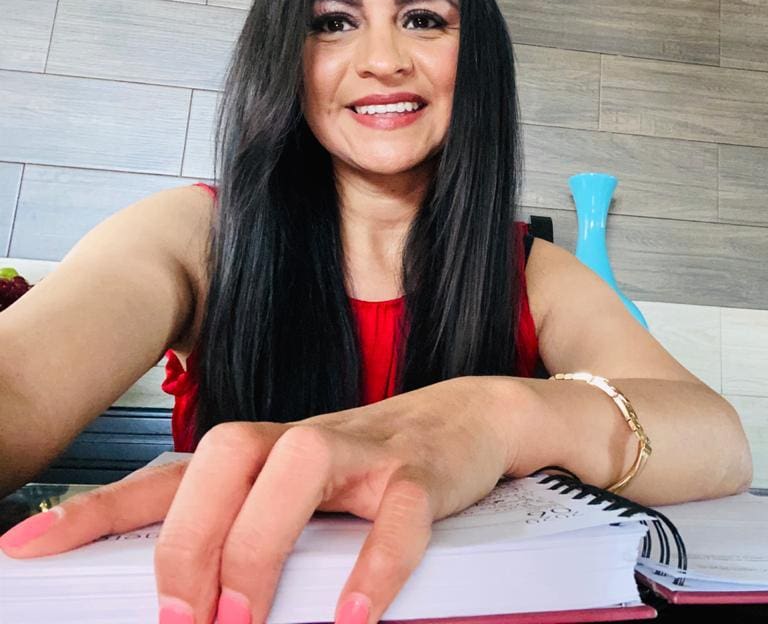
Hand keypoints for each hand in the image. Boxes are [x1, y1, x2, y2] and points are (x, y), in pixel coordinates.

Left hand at [0, 375, 529, 623]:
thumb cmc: (375, 465)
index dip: (100, 508)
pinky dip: (372, 567)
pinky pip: (397, 513)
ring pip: (302, 466)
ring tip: (245, 619)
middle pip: (229, 454)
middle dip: (189, 537)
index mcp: (268, 453)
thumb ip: (250, 530)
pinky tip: (351, 616)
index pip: (175, 472)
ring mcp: (367, 451)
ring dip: (261, 546)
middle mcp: (307, 442)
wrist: (470, 417)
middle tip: (178, 618)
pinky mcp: (422, 473)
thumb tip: (192, 596)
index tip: (31, 546)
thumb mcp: (303, 494)